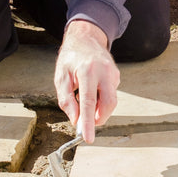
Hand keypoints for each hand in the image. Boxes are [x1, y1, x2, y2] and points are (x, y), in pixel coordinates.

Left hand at [54, 19, 118, 142]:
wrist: (86, 39)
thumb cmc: (71, 59)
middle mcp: (104, 72)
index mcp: (88, 71)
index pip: (89, 102)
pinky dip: (101, 100)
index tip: (88, 138)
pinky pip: (110, 94)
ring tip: (85, 101)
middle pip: (108, 104)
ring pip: (111, 101)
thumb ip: (66, 100)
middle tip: (86, 123)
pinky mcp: (116, 76)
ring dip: (99, 109)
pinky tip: (92, 91)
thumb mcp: (61, 77)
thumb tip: (75, 120)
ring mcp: (113, 74)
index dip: (88, 122)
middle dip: (98, 119)